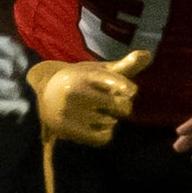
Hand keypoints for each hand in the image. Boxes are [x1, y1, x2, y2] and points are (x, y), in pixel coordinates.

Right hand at [31, 50, 149, 147]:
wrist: (43, 92)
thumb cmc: (81, 80)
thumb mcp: (99, 70)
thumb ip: (125, 66)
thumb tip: (148, 54)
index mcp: (88, 74)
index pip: (117, 84)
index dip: (125, 89)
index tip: (129, 91)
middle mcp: (77, 91)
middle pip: (122, 107)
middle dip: (121, 105)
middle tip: (107, 101)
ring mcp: (70, 111)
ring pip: (112, 122)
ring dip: (109, 119)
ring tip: (92, 111)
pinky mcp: (66, 129)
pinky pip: (102, 138)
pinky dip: (103, 134)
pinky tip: (93, 125)